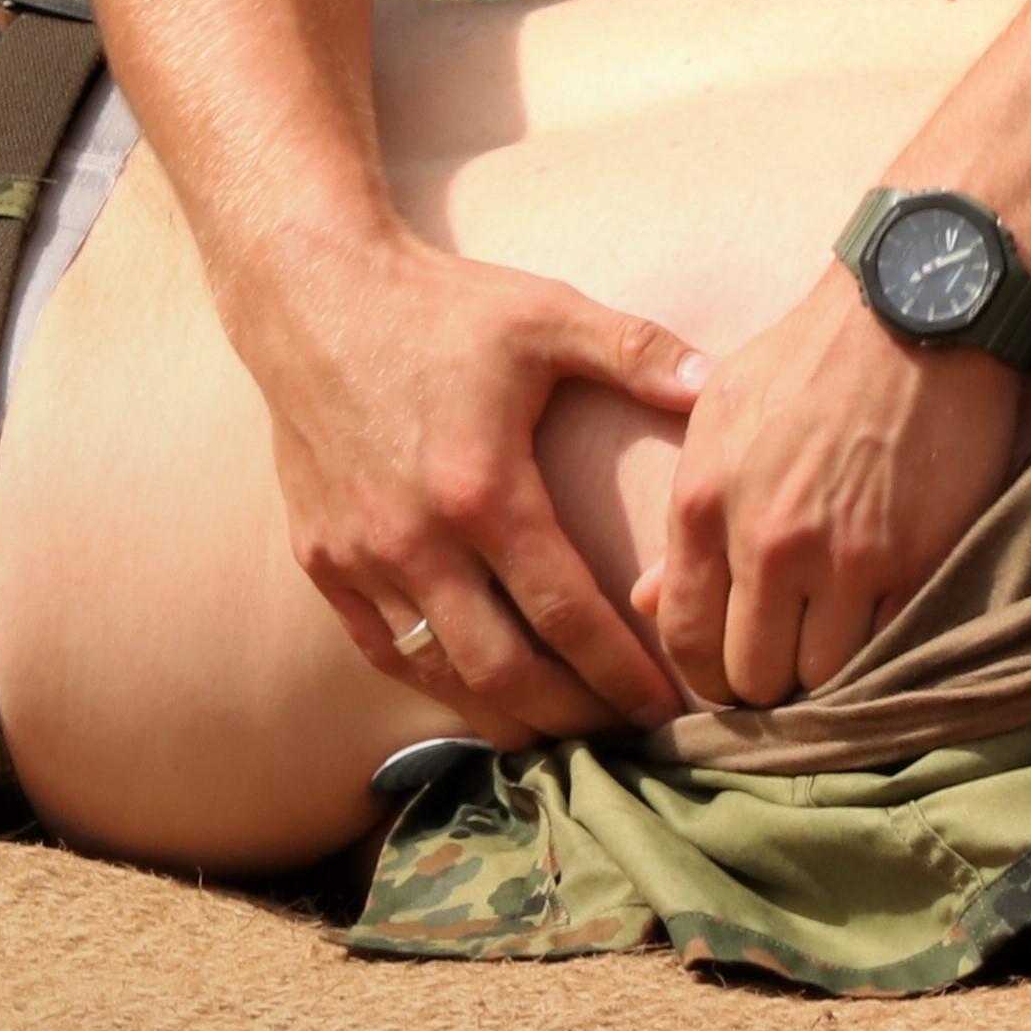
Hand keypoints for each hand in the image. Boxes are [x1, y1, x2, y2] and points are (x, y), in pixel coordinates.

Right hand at [248, 237, 700, 741]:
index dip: (621, 672)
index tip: (665, 704)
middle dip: (571, 716)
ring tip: (561, 730)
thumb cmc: (440, 306)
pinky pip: (383, 650)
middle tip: (622, 735)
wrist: (311, 295)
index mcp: (484, 490)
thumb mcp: (547, 316)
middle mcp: (418, 541)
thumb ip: (639, 354)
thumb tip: (718, 386)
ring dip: (504, 715)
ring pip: (440, 675)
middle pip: (504, 671)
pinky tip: (478, 691)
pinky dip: (435, 683)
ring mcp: (361, 559)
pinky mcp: (321, 561)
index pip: (566, 615)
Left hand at [641, 272, 1025, 710]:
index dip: (703, 673)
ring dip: (824, 669)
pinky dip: (879, 646)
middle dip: (764, 681)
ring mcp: (844, 558)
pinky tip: (877, 618)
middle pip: (752, 676)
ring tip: (831, 639)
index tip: (727, 668)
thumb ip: (684, 516)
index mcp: (706, 501)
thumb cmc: (812, 357)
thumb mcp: (722, 415)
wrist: (917, 312)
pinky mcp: (913, 561)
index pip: (683, 640)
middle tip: (783, 660)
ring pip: (820, 677)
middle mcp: (768, 541)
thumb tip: (647, 599)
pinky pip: (886, 646)